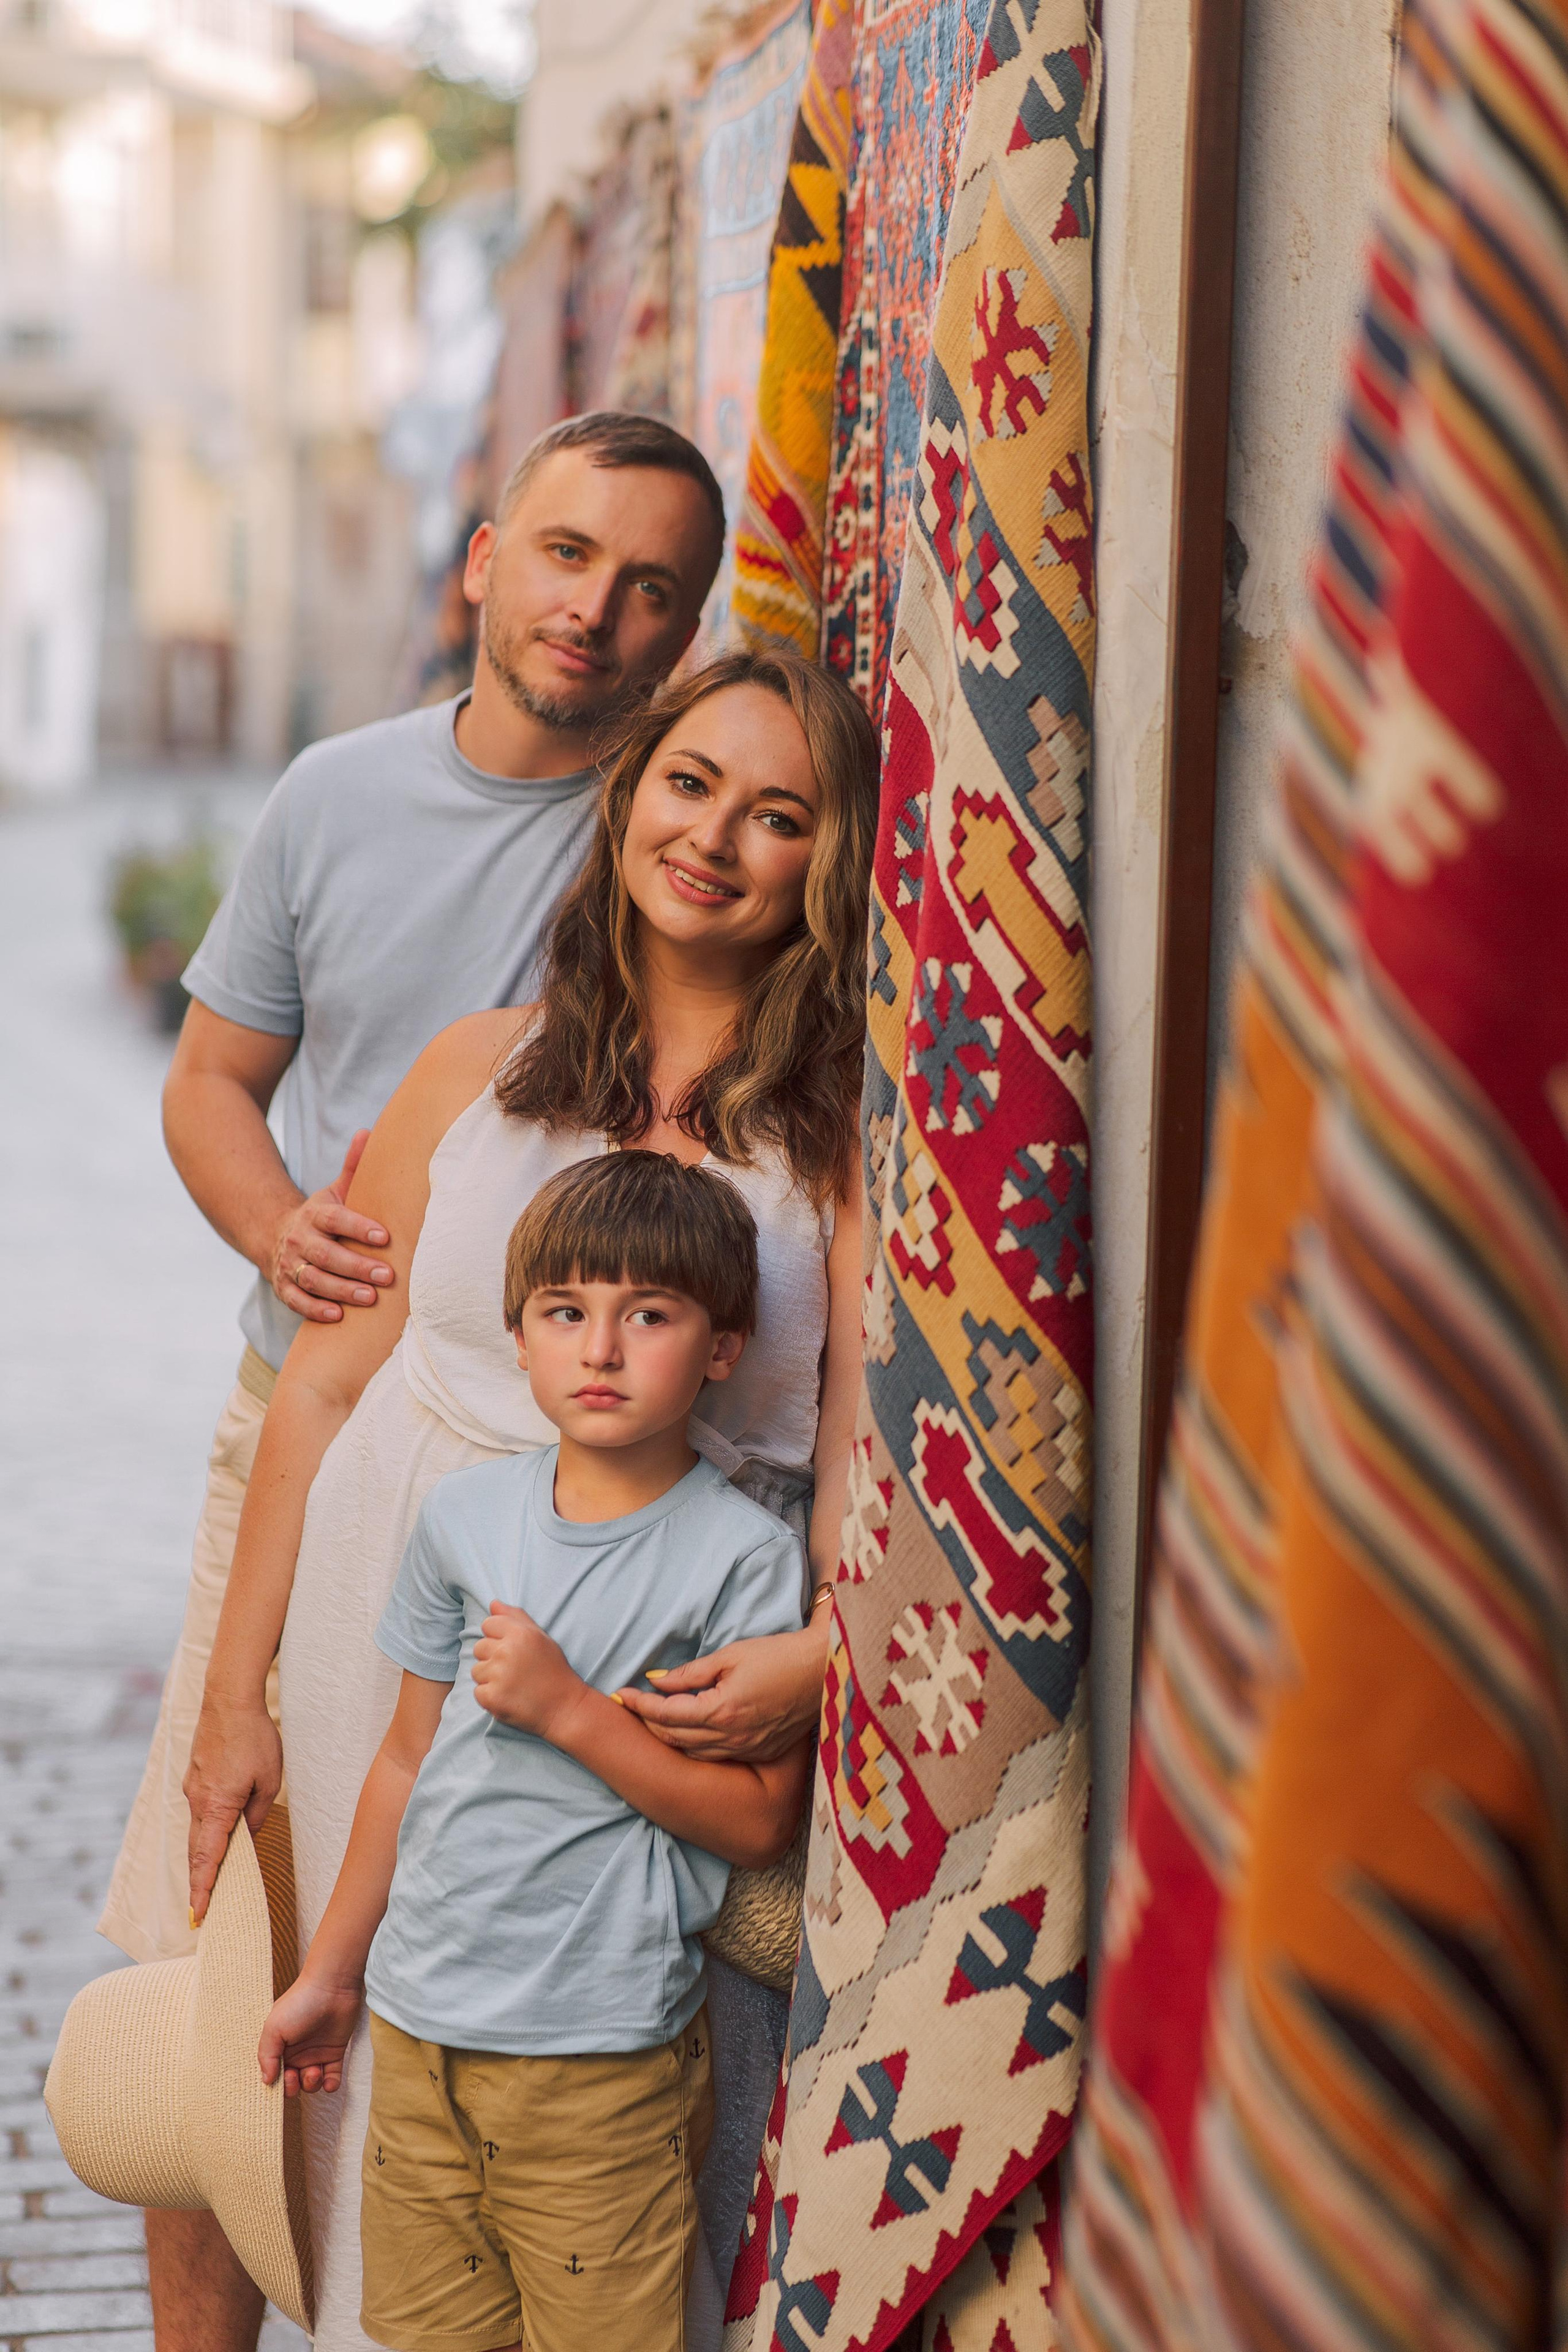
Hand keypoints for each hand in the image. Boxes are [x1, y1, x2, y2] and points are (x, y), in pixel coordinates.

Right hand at [184, 1698, 281, 1923]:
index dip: (202, 1889)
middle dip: (200, 1883)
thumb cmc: (255, 1738)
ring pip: (197, 1831)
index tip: (197, 1916)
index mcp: (217, 1806)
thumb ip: (257, 1814)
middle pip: (197, 1851)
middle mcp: (198, 1801)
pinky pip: (199, 1811)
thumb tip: (248, 1838)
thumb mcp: (269, 1780)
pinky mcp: (195, 1777)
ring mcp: (193, 1789)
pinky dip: (206, 1829)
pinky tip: (217, 1835)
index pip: (207, 1858)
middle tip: (201, 1913)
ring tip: (211, 1882)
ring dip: (203, 1856)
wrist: (228, 1700)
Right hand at [258, 1972, 361, 2095]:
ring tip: (315, 2070)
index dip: (275, 2084)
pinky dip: (330, 2085)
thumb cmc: (299, 2003)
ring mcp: (316, 2054)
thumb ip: (267, 2055)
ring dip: (311, 2084)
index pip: (273, 2075)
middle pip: (292, 2084)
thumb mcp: (274, 2027)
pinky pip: (332, 2079)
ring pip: (311, 2084)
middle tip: (295, 2076)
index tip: (278, 2083)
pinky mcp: (335, 2053)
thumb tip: (266, 2081)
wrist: (332, 1987)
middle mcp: (296, 2053)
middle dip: (293, 2087)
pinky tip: (328, 2080)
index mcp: (279, 2047)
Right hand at [268, 1131, 392, 1323]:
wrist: (278, 1236)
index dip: (359, 1228)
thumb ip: (353, 1167)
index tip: (385, 1237)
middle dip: (357, 1266)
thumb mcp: (336, 1192)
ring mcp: (290, 1265)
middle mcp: (299, 1240)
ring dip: (341, 1291)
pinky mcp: (285, 1288)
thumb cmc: (323, 1217)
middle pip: (327, 1255)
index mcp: (315, 1214)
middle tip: (387, 1276)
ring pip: (313, 1280)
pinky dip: (315, 1310)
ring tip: (370, 1298)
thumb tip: (368, 1132)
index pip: (337, 1220)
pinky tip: (337, 1316)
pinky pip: (297, 1302)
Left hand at [473, 1602, 584, 1740]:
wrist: (564, 1707)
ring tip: (512, 1684)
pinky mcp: (492, 1698)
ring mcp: (498, 1675)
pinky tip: (509, 1697)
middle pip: (479, 1647)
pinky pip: (478, 1692)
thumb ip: (516, 1617)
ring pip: (476, 1671)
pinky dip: (490, 1697)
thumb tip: (493, 1603)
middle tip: (515, 1670)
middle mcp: (507, 1651)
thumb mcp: (540, 1637)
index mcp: (520, 1633)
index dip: (498, 1637)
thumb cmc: (553, 1669)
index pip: (488, 1624)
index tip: (513, 1650)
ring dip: (490, 1679)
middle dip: (493, 1658)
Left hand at [616, 1622, 826, 1761]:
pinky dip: (698, 1746)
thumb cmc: (778, 1655)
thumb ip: (690, 1673)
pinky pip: (718, 1756)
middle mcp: (732, 1738)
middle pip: (675, 1739)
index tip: (621, 1695)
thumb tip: (656, 1681)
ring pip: (694, 1753)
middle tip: (632, 1709)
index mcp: (721, 1711)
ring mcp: (748, 1749)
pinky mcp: (761, 1752)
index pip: (666, 1714)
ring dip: (671, 1738)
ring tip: (656, 1720)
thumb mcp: (730, 1656)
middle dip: (649, 1725)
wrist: (823, 1670)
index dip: (639, 1705)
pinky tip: (692, 1732)